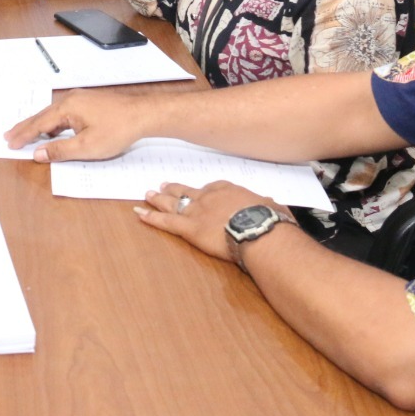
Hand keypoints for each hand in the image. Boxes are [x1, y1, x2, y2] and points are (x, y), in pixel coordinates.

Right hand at [4, 87, 160, 160]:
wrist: (143, 114)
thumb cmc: (117, 130)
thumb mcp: (87, 146)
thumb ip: (60, 150)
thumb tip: (39, 153)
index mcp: (67, 107)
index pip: (39, 124)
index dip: (24, 135)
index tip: (11, 143)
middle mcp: (71, 99)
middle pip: (42, 115)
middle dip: (25, 127)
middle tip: (9, 135)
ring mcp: (81, 98)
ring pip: (53, 113)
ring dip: (39, 124)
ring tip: (26, 133)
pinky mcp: (89, 102)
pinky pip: (64, 112)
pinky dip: (53, 122)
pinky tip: (53, 129)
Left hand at [134, 182, 290, 262]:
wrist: (260, 229)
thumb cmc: (270, 221)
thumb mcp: (273, 207)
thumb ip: (269, 205)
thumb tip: (275, 205)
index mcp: (229, 191)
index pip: (211, 188)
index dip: (201, 190)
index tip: (198, 190)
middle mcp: (209, 197)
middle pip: (187, 192)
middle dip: (174, 189)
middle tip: (163, 185)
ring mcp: (197, 211)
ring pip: (173, 203)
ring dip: (159, 200)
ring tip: (148, 195)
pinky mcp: (190, 228)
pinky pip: (166, 222)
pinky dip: (151, 218)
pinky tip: (139, 214)